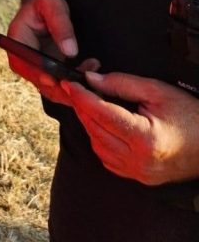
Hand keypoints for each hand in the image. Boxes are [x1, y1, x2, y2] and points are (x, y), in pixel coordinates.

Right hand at [5, 0, 93, 105]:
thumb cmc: (45, 4)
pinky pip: (60, 85)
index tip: (55, 80)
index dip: (38, 74)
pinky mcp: (47, 73)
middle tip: (84, 81)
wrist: (44, 8)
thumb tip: (70, 51)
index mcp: (16, 42)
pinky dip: (75, 83)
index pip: (23, 64)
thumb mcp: (52, 6)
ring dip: (72, 86)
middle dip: (62, 87)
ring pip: (52, 89)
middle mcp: (22, 60)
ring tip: (92, 70)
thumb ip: (61, 25)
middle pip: (39, 82)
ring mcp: (34, 69)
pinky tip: (89, 68)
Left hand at [61, 72, 198, 184]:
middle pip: (96, 130)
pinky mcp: (138, 177)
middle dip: (82, 107)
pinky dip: (100, 140)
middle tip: (76, 88)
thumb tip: (92, 79)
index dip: (82, 97)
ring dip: (89, 124)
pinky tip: (104, 125)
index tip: (68, 83)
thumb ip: (121, 83)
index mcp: (145, 138)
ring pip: (97, 145)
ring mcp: (138, 173)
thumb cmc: (189, 115)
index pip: (102, 115)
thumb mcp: (156, 90)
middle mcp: (139, 160)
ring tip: (90, 103)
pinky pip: (107, 158)